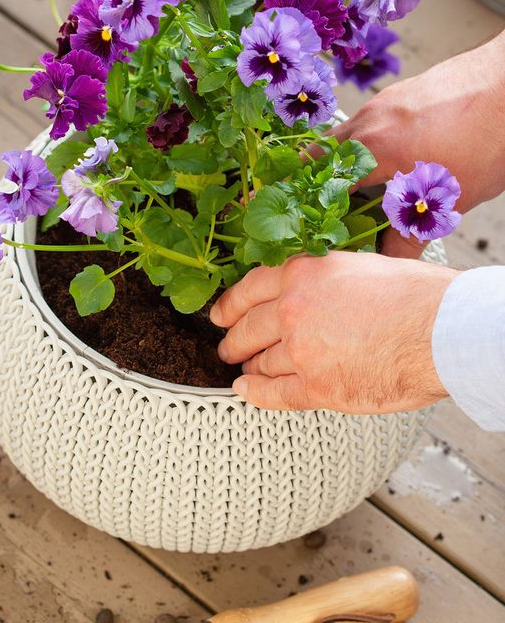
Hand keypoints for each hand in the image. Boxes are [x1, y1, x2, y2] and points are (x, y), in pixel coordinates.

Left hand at [210, 251, 456, 413]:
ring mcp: (301, 350)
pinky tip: (245, 391)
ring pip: (261, 363)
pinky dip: (255, 394)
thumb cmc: (413, 295)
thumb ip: (320, 280)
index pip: (249, 288)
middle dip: (233, 341)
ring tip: (245, 371)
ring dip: (250, 368)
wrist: (442, 329)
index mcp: (302, 275)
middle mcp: (292, 310)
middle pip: (248, 329)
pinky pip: (274, 394)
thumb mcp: (354, 267)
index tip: (219, 316)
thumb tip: (306, 292)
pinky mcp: (317, 387)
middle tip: (227, 348)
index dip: (229, 305)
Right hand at [323, 29, 504, 257]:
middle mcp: (367, 123)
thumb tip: (386, 261)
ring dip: (344, 164)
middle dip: (319, 183)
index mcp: (372, 151)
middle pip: (320, 156)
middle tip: (328, 208)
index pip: (318, 184)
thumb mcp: (450, 199)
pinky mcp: (398, 94)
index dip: (306, 204)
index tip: (303, 221)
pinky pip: (366, 124)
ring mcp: (381, 104)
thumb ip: (410, 233)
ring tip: (362, 189)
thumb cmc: (490, 136)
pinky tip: (392, 161)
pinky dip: (366, 146)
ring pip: (343, 138)